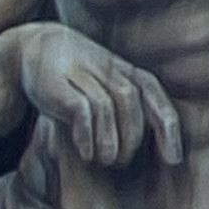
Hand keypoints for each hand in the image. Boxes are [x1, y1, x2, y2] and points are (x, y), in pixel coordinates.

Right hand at [18, 23, 184, 172]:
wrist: (35, 47)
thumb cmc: (78, 78)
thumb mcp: (105, 87)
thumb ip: (127, 110)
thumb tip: (154, 148)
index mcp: (126, 71)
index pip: (153, 94)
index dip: (167, 127)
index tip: (172, 159)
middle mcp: (108, 69)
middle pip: (132, 102)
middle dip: (132, 137)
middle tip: (123, 162)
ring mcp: (82, 73)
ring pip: (108, 104)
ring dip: (110, 139)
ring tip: (107, 160)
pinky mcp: (57, 82)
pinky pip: (80, 108)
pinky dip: (87, 134)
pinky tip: (87, 154)